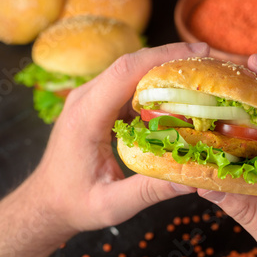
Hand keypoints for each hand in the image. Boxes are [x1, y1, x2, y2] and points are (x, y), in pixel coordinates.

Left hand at [31, 42, 208, 232]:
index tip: (198, 52)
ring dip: (164, 70)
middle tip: (210, 60)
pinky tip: (176, 96)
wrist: (46, 201)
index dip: (163, 56)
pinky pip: (127, 85)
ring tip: (199, 76)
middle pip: (131, 64)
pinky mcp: (96, 104)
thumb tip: (193, 179)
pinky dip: (154, 85)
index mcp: (86, 116)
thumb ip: (149, 192)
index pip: (126, 72)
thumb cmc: (73, 203)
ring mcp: (89, 98)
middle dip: (172, 58)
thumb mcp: (111, 205)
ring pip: (130, 72)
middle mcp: (85, 98)